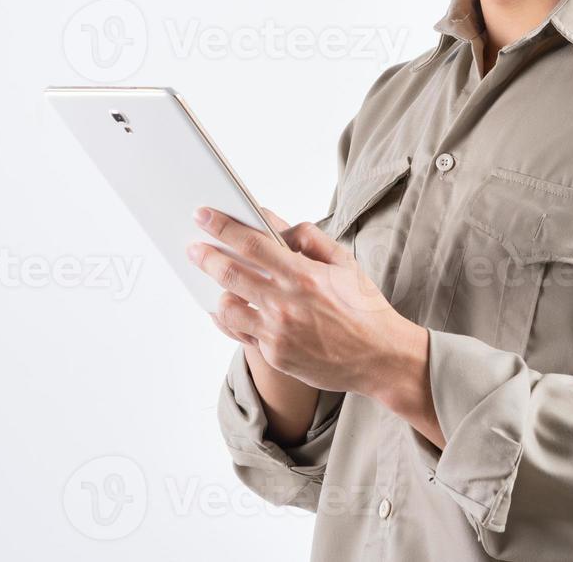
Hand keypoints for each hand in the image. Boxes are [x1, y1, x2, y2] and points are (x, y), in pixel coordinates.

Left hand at [188, 205, 425, 400]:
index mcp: (303, 275)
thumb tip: (275, 223)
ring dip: (216, 291)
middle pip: (230, 273)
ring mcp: (277, 333)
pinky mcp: (275, 355)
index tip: (203, 215)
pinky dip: (228, 318)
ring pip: (227, 307)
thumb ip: (309, 238)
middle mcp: (286, 304)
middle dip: (205, 256)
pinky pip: (238, 333)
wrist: (379, 357)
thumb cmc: (364, 307)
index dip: (222, 226)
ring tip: (212, 282)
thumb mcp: (343, 262)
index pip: (251, 243)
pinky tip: (225, 308)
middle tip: (194, 247)